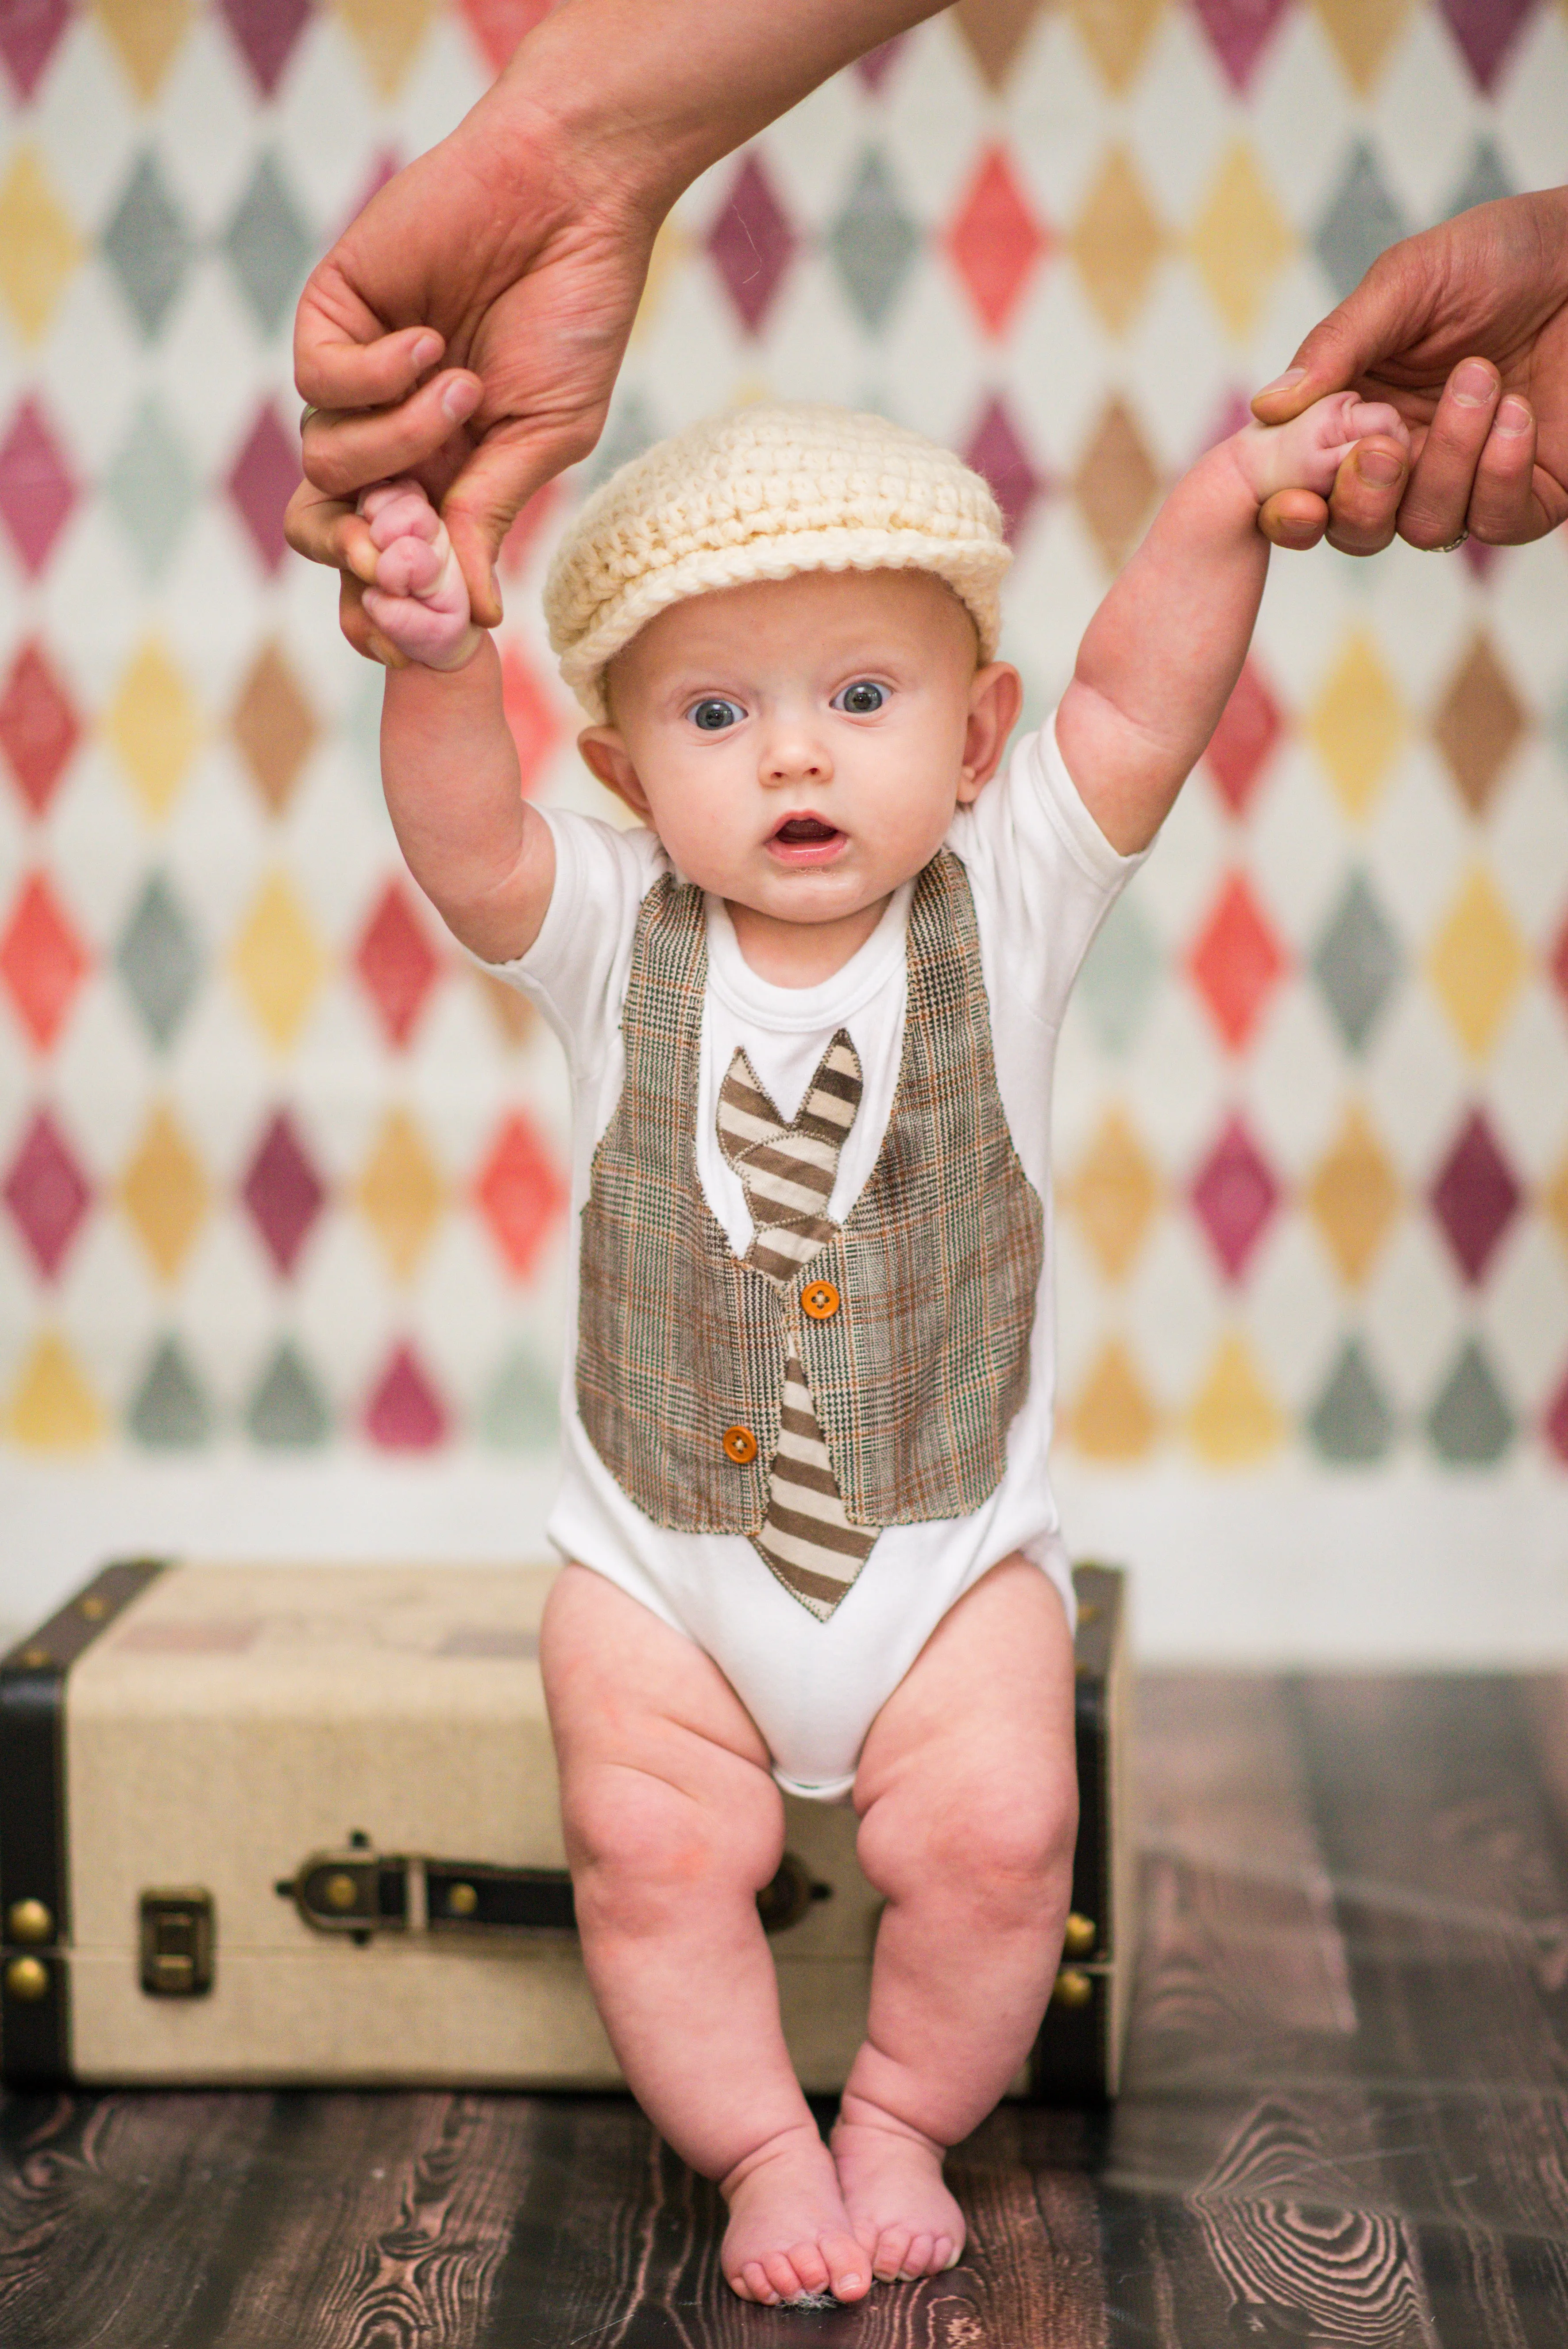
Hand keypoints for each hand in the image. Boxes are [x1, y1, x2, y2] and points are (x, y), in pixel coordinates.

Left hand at [287, 90, 656, 656]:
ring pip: (327, 461)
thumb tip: (475, 615)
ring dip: (401, 438)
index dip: (385, 603)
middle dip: (360, 552)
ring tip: (463, 388)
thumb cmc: (573, 314)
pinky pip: (319, 384)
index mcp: (442, 475)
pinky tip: (430, 343)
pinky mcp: (333, 317)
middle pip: (327, 527)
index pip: (385, 560)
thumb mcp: (545, 437)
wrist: (568, 197)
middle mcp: (389, 435)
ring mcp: (355, 377)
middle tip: (400, 553)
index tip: (417, 631)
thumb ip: (493, 517)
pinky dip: (378, 379)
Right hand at [1250, 187, 1567, 554]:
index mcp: (1360, 414)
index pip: (1305, 489)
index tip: (1292, 502)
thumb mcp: (1407, 281)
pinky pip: (1497, 523)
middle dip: (1363, 500)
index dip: (1289, 511)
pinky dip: (1499, 474)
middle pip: (1357, 530)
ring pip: (1427, 527)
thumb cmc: (1501, 254)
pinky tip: (1516, 413)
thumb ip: (1337, 346)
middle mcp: (1408, 458)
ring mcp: (1469, 481)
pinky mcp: (1532, 493)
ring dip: (1446, 462)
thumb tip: (1266, 408)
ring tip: (1482, 378)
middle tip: (1386, 445)